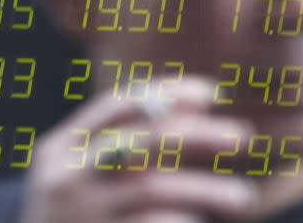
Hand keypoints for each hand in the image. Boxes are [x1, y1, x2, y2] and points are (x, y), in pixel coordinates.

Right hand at [20, 77, 256, 222]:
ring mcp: (79, 215)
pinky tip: (200, 221)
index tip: (211, 92)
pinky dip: (180, 222)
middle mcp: (63, 177)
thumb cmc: (66, 214)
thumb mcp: (76, 173)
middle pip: (140, 142)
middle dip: (196, 134)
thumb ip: (119, 142)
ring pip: (152, 189)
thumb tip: (196, 107)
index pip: (116, 104)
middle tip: (242, 135)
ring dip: (205, 188)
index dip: (166, 93)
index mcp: (58, 147)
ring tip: (244, 195)